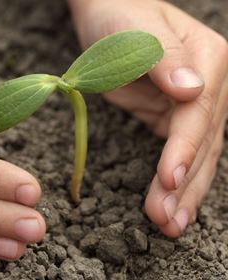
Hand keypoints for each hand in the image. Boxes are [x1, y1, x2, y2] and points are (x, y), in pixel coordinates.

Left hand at [69, 0, 227, 236]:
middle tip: (166, 221)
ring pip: (194, 156)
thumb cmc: (120, 16)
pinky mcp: (171, 116)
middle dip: (184, 184)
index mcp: (206, 61)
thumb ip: (164, 58)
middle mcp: (208, 85)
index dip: (184, 149)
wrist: (109, 14)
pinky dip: (173, 180)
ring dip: (183, 193)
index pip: (198, 114)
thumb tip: (193, 90)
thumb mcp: (137, 30)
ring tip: (170, 225)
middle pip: (201, 143)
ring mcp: (192, 104)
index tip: (168, 180)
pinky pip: (177, 153)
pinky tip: (169, 203)